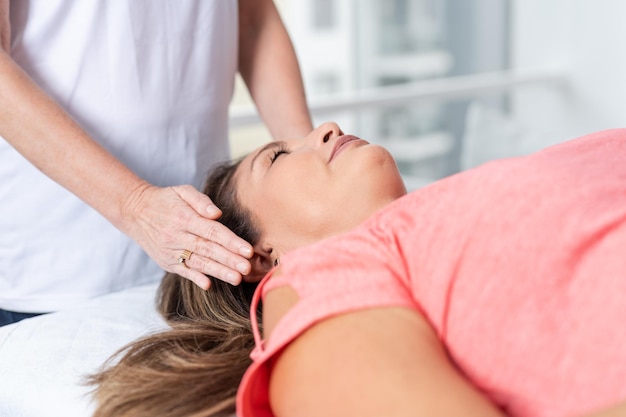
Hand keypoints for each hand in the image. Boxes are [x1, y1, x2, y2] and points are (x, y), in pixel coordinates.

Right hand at [123, 183, 252, 289]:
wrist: (135, 212)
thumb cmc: (165, 200)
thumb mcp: (182, 191)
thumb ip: (201, 200)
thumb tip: (217, 214)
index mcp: (185, 218)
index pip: (212, 231)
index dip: (231, 241)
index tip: (248, 250)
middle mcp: (177, 236)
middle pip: (208, 249)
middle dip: (229, 260)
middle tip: (247, 267)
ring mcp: (171, 251)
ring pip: (198, 263)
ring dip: (218, 272)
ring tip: (237, 279)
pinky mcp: (166, 261)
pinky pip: (183, 271)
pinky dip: (195, 278)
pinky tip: (209, 285)